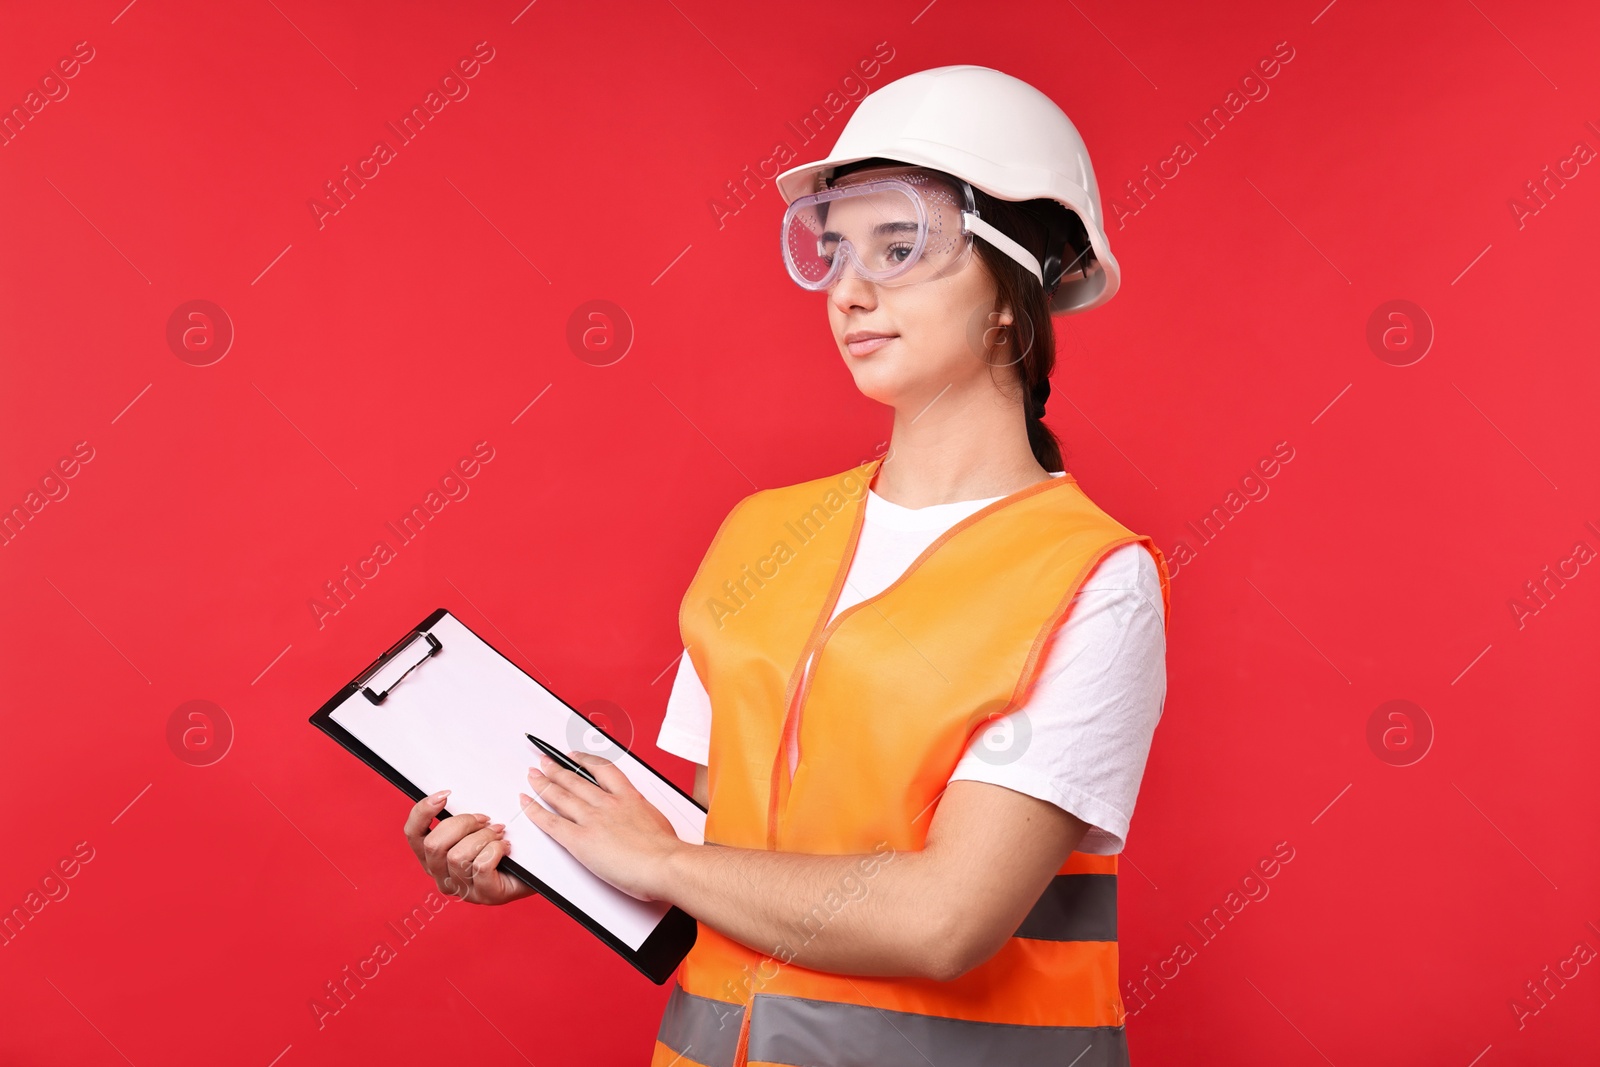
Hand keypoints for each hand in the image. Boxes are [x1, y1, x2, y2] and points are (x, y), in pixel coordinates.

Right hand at [404, 791, 534, 905]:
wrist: (534, 868)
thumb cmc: (500, 844)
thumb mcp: (474, 827)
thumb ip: (458, 818)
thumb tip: (448, 795)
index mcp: (432, 856)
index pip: (413, 834)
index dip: (423, 812)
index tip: (445, 795)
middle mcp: (441, 875)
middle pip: (434, 844)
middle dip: (462, 824)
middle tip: (484, 819)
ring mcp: (462, 889)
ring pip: (458, 856)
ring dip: (483, 837)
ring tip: (498, 833)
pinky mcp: (485, 895)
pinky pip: (481, 866)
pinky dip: (495, 850)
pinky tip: (505, 847)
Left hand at [519, 751, 684, 901]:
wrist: (664, 864)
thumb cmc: (667, 851)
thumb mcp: (658, 821)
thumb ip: (643, 815)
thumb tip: (641, 818)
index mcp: (629, 798)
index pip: (603, 771)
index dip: (585, 760)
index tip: (575, 756)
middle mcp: (608, 803)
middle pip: (576, 780)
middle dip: (557, 769)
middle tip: (544, 762)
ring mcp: (592, 820)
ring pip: (561, 796)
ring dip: (543, 783)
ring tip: (532, 775)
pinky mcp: (580, 840)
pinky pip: (551, 822)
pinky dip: (534, 811)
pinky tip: (526, 803)